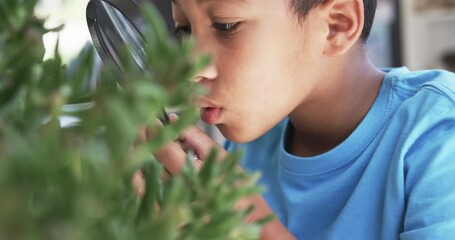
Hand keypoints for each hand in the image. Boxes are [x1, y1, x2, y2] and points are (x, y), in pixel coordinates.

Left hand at [132, 114, 295, 238]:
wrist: (241, 220)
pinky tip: (139, 168)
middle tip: (139, 127)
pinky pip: (141, 197)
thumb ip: (196, 136)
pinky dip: (137, 179)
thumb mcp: (221, 156)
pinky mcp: (164, 215)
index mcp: (195, 174)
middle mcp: (179, 192)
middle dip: (141, 140)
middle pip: (149, 161)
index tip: (149, 118)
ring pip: (139, 180)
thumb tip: (172, 118)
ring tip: (135, 145)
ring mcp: (169, 206)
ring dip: (134, 159)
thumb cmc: (234, 186)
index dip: (154, 130)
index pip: (166, 148)